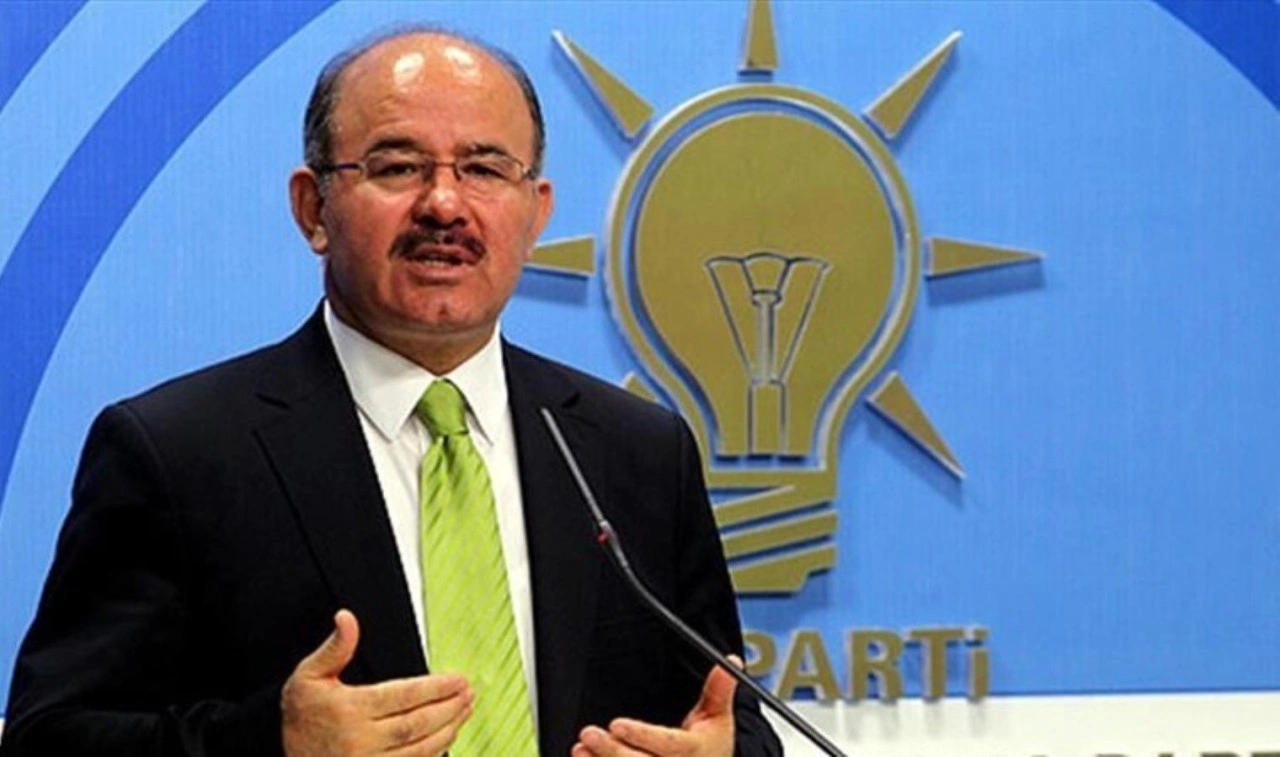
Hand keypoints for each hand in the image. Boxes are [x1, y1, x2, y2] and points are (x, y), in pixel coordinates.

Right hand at [281, 609, 472, 755]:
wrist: (282, 755)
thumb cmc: (300, 717)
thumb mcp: (307, 677)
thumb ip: (334, 648)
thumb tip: (347, 617)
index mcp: (348, 710)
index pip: (402, 696)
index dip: (435, 687)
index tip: (458, 679)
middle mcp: (360, 740)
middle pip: (417, 723)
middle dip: (448, 707)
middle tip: (469, 693)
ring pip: (419, 748)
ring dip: (448, 729)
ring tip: (465, 710)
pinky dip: (434, 753)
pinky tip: (447, 737)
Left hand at [571, 656, 740, 756]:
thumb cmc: (711, 747)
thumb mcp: (718, 717)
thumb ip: (719, 689)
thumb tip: (729, 661)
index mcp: (694, 752)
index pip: (667, 744)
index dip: (641, 735)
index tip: (617, 724)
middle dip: (612, 751)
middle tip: (589, 734)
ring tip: (581, 748)